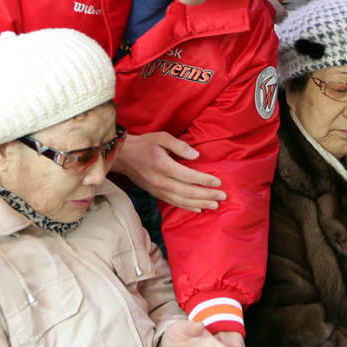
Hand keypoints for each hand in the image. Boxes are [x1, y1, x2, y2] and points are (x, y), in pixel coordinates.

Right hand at [111, 131, 225, 211]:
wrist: (123, 157)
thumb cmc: (144, 144)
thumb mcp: (161, 137)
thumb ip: (180, 145)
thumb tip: (196, 155)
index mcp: (163, 165)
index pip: (188, 176)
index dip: (204, 180)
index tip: (218, 182)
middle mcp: (160, 181)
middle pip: (187, 192)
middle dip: (207, 195)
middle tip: (223, 197)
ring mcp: (157, 189)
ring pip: (181, 200)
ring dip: (200, 204)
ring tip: (215, 206)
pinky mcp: (155, 194)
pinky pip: (173, 203)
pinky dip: (187, 207)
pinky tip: (198, 210)